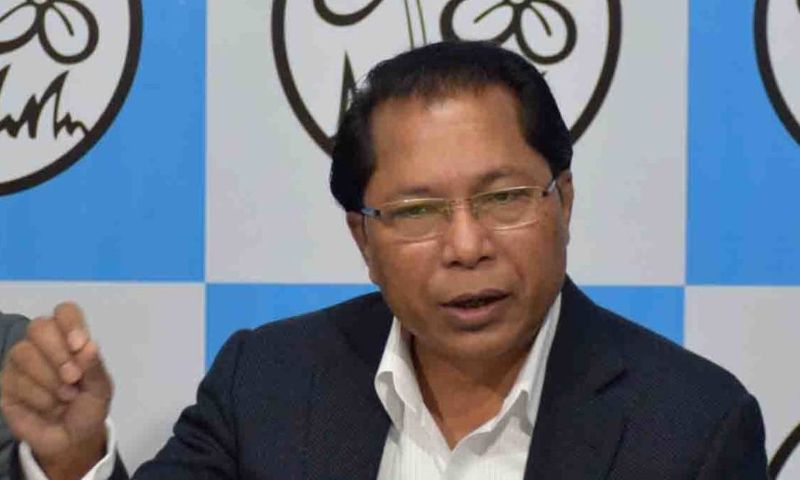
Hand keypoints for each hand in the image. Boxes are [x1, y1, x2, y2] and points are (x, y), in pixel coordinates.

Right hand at [0, 303, 112, 479]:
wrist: (72, 440)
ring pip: (23, 352)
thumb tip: (88, 345)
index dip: (70, 324)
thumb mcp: (100, 389)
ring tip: (66, 396)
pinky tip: (49, 406)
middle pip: (39, 327)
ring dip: (49, 378)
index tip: (79, 345)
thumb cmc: (88, 407)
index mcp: (70, 338)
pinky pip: (15, 380)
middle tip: (73, 377)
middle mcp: (43, 344)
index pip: (65, 312)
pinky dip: (38, 396)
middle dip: (58, 353)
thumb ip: (95, 367)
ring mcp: (21, 362)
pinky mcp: (6, 383)